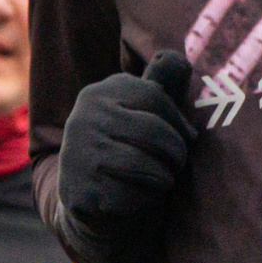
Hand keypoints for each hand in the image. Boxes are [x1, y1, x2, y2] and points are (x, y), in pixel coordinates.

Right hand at [58, 51, 196, 262]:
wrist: (94, 204)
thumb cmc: (131, 149)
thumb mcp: (145, 111)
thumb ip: (163, 83)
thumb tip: (177, 58)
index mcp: (99, 93)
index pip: (157, 97)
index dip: (178, 123)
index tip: (184, 137)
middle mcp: (82, 119)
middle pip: (155, 132)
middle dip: (176, 153)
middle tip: (177, 164)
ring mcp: (77, 156)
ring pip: (146, 166)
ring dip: (164, 178)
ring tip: (161, 179)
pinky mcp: (79, 193)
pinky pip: (132, 197)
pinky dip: (145, 201)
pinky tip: (136, 198)